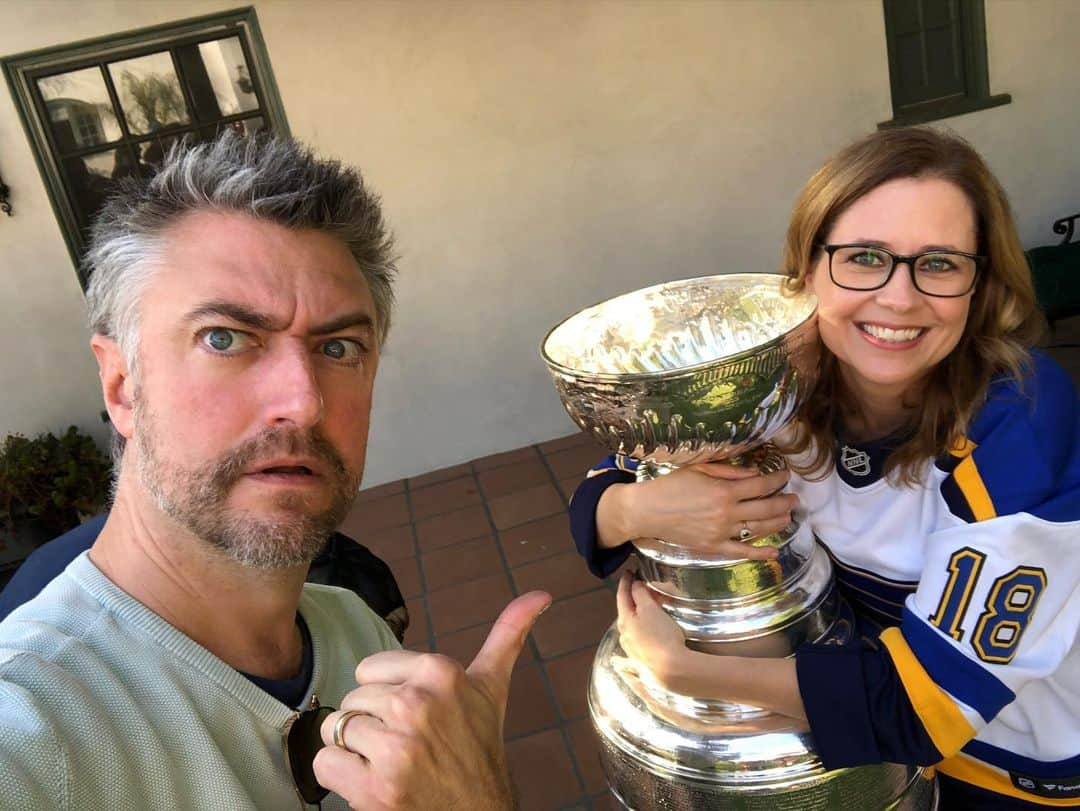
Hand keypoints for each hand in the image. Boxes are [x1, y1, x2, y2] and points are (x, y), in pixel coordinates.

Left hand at [314, 591, 551, 809]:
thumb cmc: (480, 746)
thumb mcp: (493, 686)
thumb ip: (509, 633)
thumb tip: (542, 592)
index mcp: (439, 671)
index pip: (368, 669)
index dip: (387, 694)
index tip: (417, 716)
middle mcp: (416, 704)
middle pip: (351, 699)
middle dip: (372, 722)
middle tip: (408, 743)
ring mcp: (395, 748)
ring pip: (335, 729)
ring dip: (355, 751)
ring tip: (391, 762)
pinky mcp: (374, 788)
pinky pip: (324, 764)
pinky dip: (340, 777)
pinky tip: (373, 781)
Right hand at [597, 463, 796, 558]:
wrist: (646, 511)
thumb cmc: (670, 485)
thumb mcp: (699, 469)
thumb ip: (729, 472)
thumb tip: (755, 474)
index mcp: (723, 491)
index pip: (760, 485)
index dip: (777, 480)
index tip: (785, 476)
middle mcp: (726, 513)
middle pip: (765, 508)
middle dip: (784, 502)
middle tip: (795, 498)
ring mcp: (721, 532)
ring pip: (758, 529)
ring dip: (777, 522)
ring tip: (788, 516)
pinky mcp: (713, 547)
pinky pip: (741, 551)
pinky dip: (759, 553)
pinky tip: (774, 551)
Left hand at [616, 572, 687, 687]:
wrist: (671, 670)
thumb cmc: (661, 636)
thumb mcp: (650, 609)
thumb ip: (640, 594)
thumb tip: (634, 585)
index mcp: (624, 620)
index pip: (622, 595)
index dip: (625, 582)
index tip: (628, 572)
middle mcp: (625, 635)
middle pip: (626, 611)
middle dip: (632, 598)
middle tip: (639, 586)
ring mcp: (632, 649)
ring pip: (632, 626)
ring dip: (637, 614)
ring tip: (646, 607)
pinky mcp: (643, 659)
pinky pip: (639, 640)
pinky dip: (640, 631)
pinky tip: (642, 635)